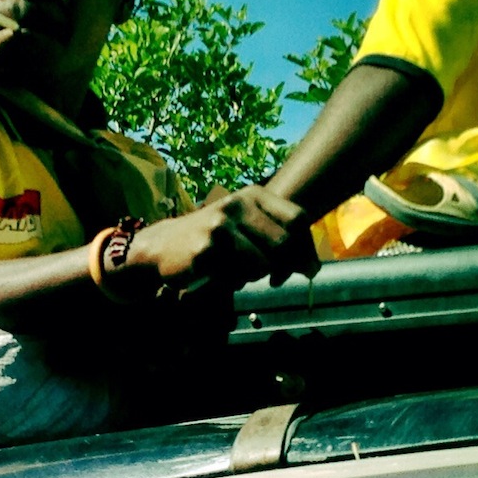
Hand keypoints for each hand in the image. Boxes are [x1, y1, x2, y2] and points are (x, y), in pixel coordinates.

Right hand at [129, 188, 318, 290]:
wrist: (163, 244)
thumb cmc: (215, 240)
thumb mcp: (247, 226)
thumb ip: (279, 238)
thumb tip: (314, 267)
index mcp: (253, 195)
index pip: (298, 218)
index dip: (306, 247)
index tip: (307, 268)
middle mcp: (238, 204)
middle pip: (284, 242)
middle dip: (287, 267)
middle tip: (277, 280)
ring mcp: (220, 225)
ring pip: (263, 263)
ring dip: (257, 276)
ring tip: (240, 273)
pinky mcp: (205, 248)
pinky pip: (237, 275)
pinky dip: (235, 282)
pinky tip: (220, 275)